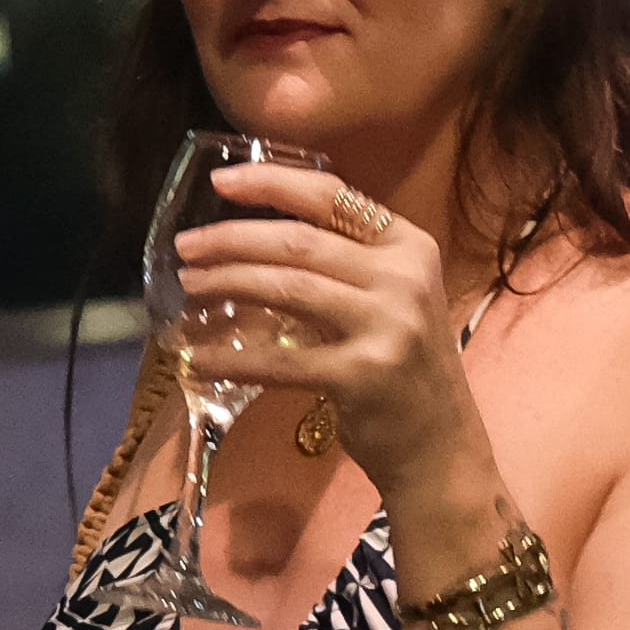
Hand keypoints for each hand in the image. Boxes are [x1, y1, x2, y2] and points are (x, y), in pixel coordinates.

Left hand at [173, 156, 473, 487]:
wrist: (441, 448)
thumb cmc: (406, 368)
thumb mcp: (393, 299)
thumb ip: (346, 263)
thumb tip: (257, 236)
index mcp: (409, 246)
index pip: (332, 197)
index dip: (271, 183)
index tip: (220, 181)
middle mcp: (403, 279)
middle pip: (300, 242)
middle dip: (232, 238)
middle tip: (188, 246)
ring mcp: (385, 327)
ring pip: (288, 288)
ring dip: (229, 283)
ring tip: (190, 285)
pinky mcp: (362, 376)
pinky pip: (280, 361)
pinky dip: (232, 358)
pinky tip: (198, 358)